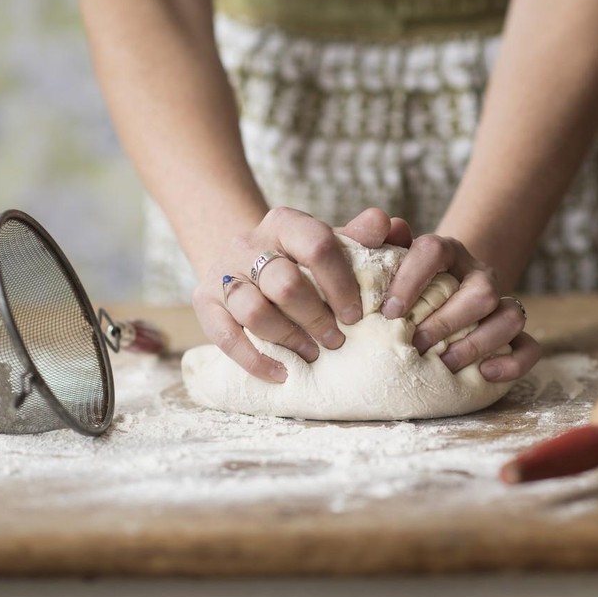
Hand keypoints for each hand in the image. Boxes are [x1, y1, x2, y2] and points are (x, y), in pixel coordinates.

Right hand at [192, 207, 399, 382]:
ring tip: (312, 354)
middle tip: (338, 341)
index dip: (341, 283)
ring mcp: (223, 273)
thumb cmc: (300, 259)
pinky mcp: (204, 303)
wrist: (246, 262)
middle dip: (316, 318)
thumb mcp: (330, 243)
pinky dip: (256, 360)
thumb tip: (393, 226)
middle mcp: (248, 243)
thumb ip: (362, 238)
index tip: (357, 315)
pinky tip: (283, 373)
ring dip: (289, 338)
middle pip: (284, 283)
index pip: (316, 243)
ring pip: (254, 310)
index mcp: (284, 223)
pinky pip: (226, 337)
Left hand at [381, 234, 539, 381]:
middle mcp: (477, 274)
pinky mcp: (512, 333)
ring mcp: (499, 302)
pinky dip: (512, 363)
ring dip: (477, 343)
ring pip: (511, 316)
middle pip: (481, 291)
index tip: (390, 312)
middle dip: (447, 322)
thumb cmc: (399, 285)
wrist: (431, 296)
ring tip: (445, 363)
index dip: (412, 279)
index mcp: (445, 252)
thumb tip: (384, 223)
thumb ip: (375, 239)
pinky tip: (485, 374)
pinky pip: (529, 346)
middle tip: (417, 345)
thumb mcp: (385, 262)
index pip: (434, 250)